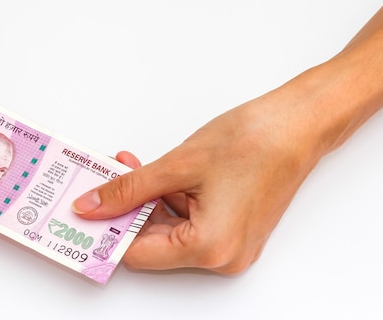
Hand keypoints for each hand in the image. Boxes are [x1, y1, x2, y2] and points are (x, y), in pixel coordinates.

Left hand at [74, 92, 323, 273]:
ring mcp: (229, 245)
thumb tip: (93, 207)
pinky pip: (187, 222)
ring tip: (127, 167)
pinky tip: (152, 174)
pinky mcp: (232, 229)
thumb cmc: (252, 142)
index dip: (108, 231)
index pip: (138, 254)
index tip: (86, 212)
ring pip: (168, 229)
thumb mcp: (176, 165)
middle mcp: (222, 257)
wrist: (297, 125)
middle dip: (126, 209)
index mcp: (210, 248)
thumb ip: (129, 190)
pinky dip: (167, 199)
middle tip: (103, 181)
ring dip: (145, 200)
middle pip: (153, 242)